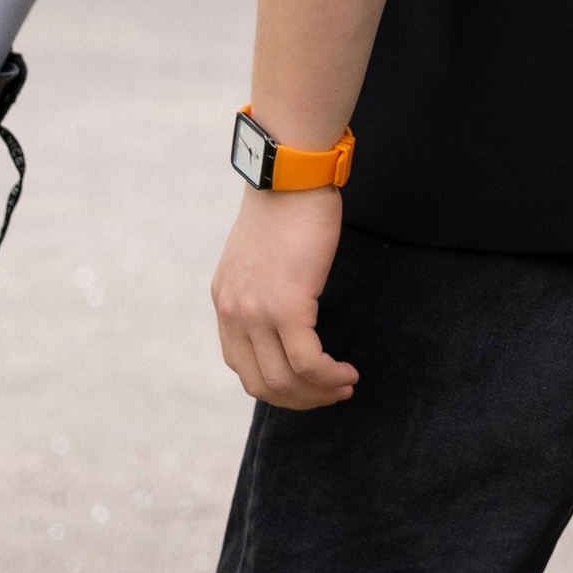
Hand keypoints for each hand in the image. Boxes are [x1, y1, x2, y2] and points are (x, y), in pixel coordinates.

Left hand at [211, 185, 356, 409]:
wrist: (290, 174)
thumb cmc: (287, 204)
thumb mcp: (259, 253)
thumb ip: (263, 285)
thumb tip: (287, 310)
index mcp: (225, 301)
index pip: (242, 365)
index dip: (277, 385)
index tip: (307, 383)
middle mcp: (233, 312)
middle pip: (260, 383)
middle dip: (298, 399)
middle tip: (330, 394)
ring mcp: (257, 312)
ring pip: (284, 379)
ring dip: (317, 392)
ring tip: (344, 385)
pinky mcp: (287, 305)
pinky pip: (308, 361)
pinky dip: (328, 375)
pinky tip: (347, 373)